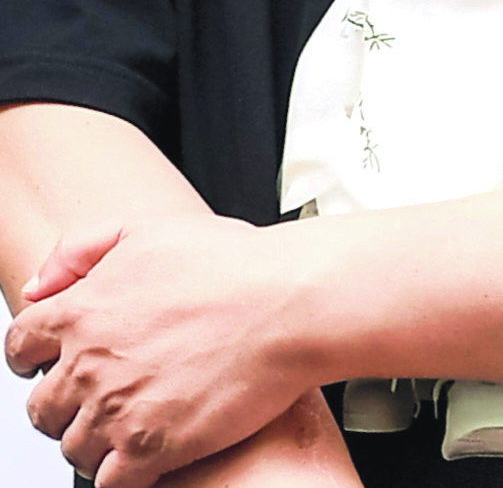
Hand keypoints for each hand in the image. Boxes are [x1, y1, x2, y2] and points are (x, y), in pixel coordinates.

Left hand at [4, 213, 311, 487]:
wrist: (288, 304)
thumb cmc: (232, 264)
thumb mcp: (147, 228)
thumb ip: (80, 249)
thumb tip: (38, 287)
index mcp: (83, 310)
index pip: (19, 346)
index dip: (31, 357)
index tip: (47, 363)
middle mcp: (90, 364)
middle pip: (41, 408)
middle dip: (65, 404)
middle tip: (101, 394)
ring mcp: (118, 411)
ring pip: (73, 448)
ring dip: (96, 439)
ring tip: (131, 422)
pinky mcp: (151, 450)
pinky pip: (108, 483)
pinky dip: (121, 473)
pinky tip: (146, 452)